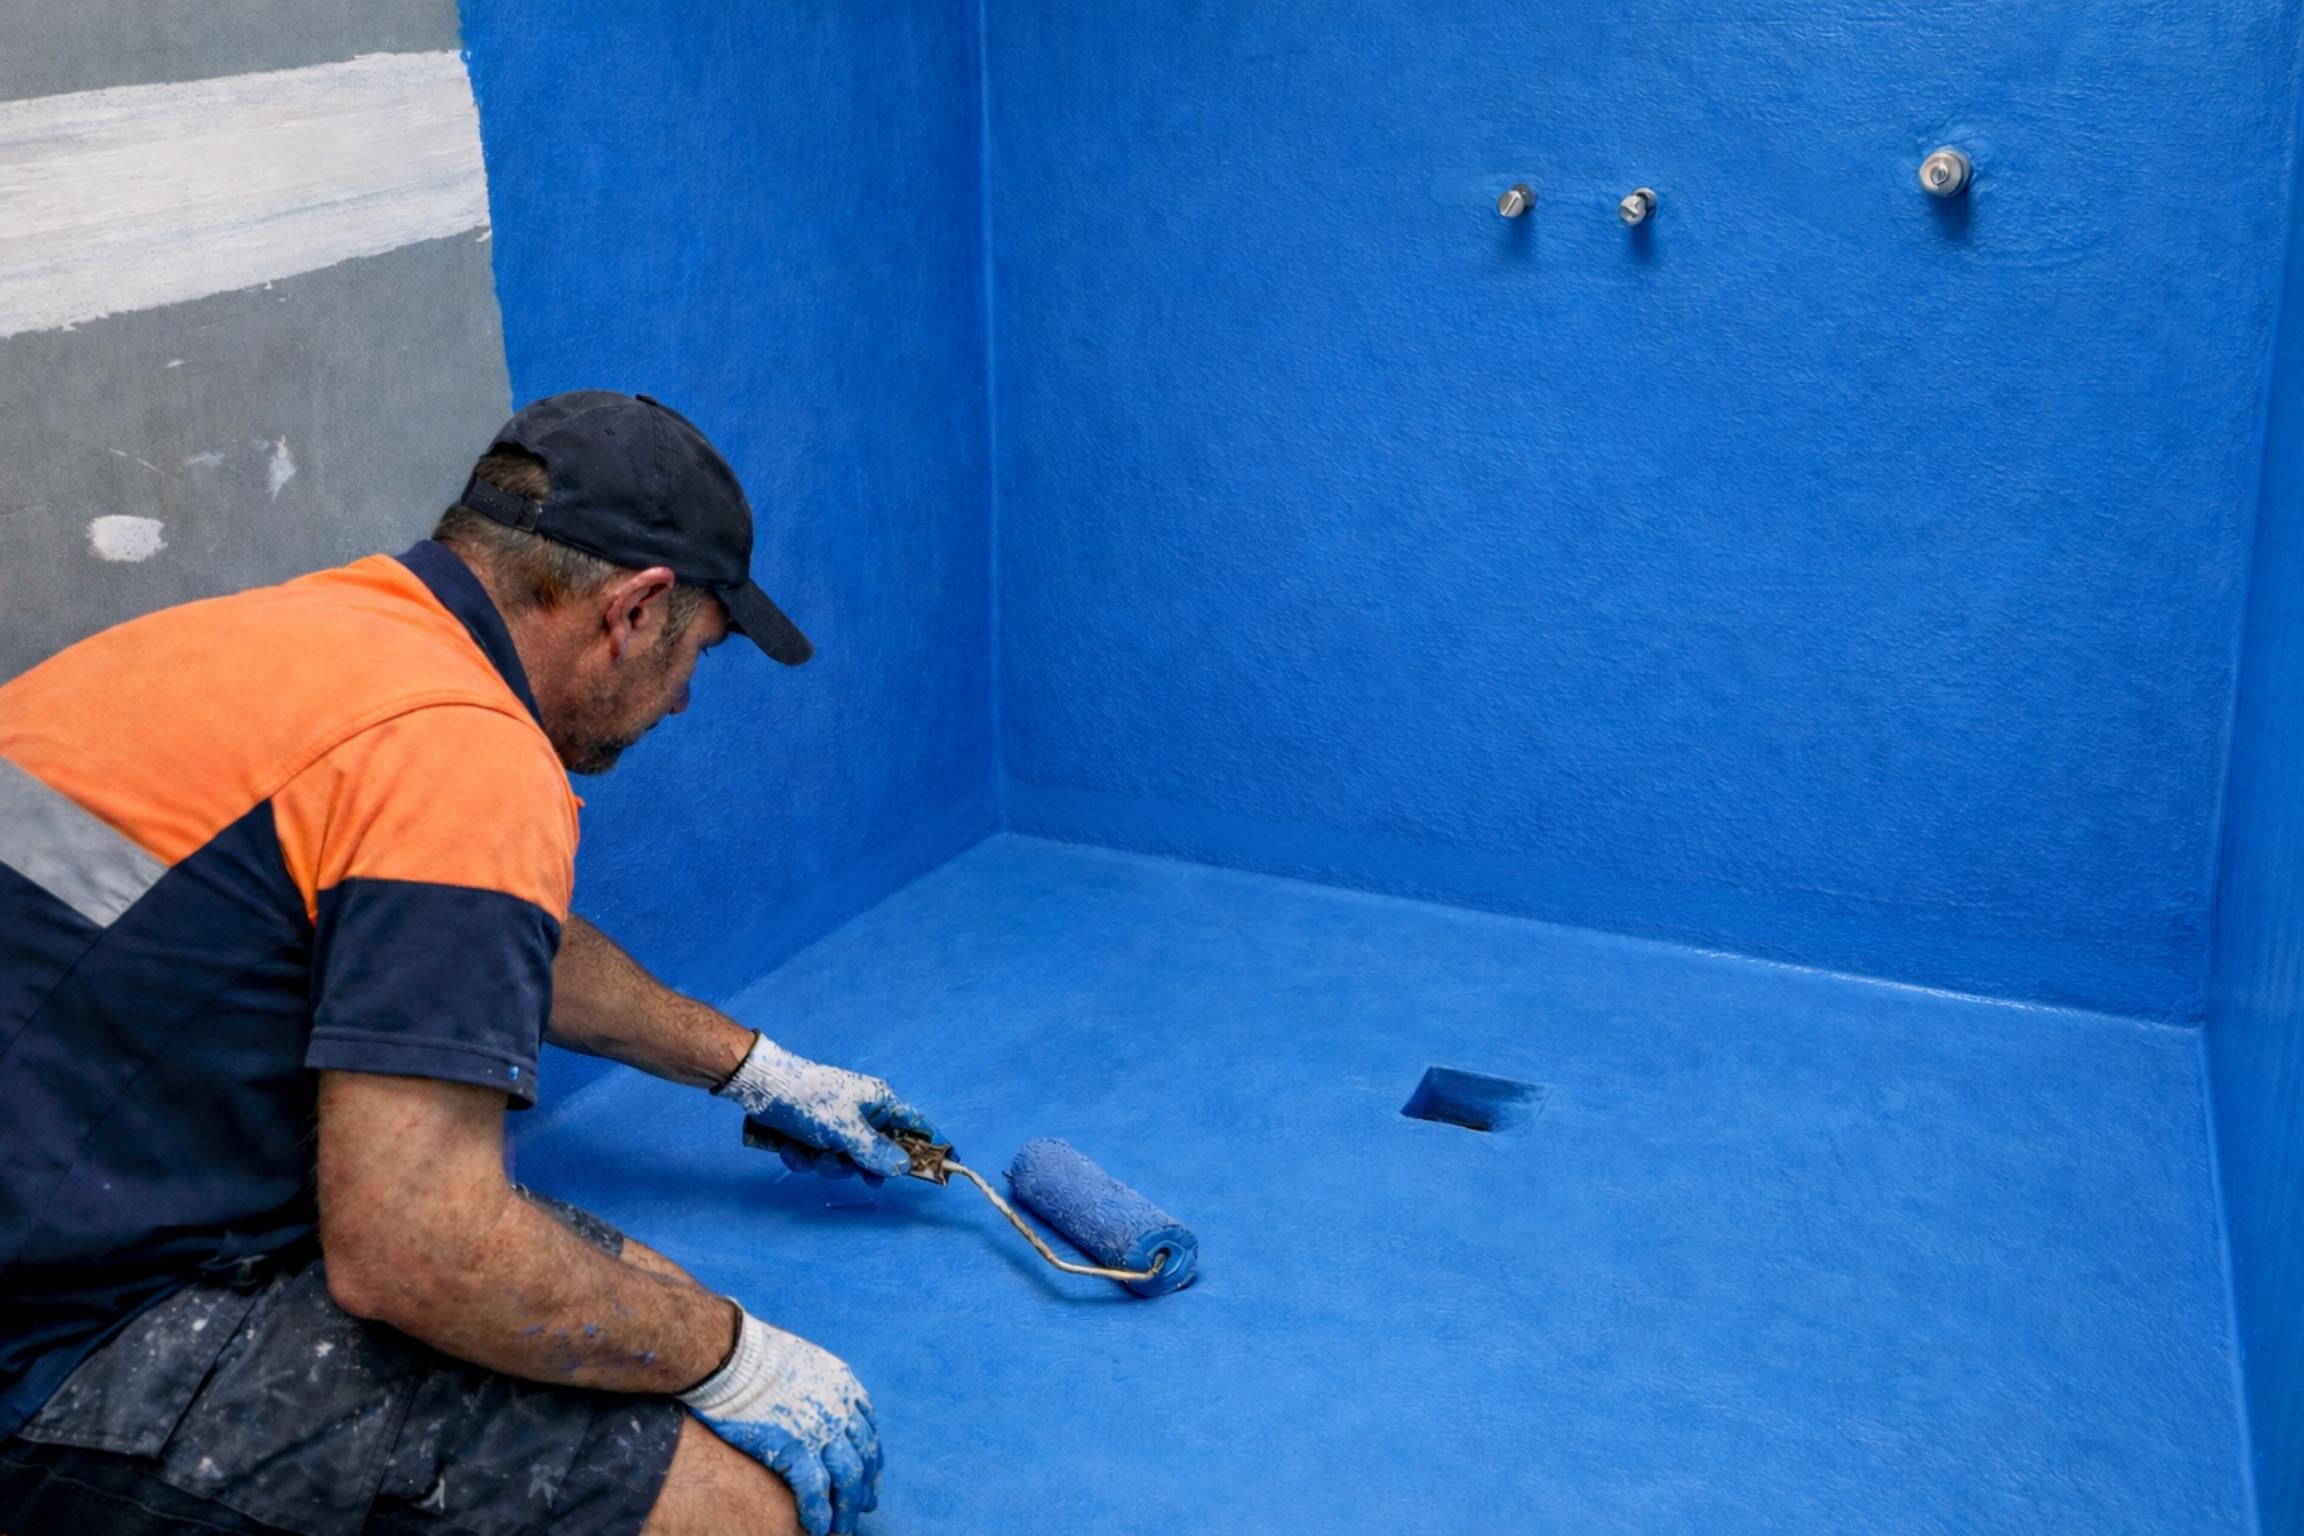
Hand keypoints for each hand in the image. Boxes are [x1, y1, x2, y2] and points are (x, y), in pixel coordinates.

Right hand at [680, 1308, 881, 1535]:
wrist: (732, 1356)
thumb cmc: (755, 1356)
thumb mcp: (803, 1361)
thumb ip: (816, 1383)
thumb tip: (810, 1397)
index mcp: (843, 1386)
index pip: (867, 1429)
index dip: (871, 1457)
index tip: (870, 1476)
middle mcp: (840, 1408)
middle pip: (864, 1456)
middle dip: (865, 1486)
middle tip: (863, 1507)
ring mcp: (820, 1429)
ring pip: (847, 1477)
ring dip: (847, 1508)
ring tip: (842, 1528)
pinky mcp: (796, 1447)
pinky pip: (816, 1489)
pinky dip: (820, 1513)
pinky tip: (819, 1528)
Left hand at [718, 1033, 941, 1183]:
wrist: (760, 1089)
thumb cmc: (810, 1101)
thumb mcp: (845, 1130)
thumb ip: (875, 1152)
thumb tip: (904, 1167)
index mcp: (879, 1102)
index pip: (916, 1124)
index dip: (932, 1144)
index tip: (948, 1162)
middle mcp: (862, 1113)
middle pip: (878, 1153)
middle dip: (856, 1165)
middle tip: (851, 1168)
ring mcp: (837, 1125)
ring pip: (845, 1161)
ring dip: (825, 1163)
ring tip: (809, 1150)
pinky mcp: (813, 1133)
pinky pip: (820, 1158)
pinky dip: (804, 1157)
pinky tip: (790, 1146)